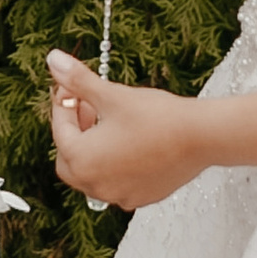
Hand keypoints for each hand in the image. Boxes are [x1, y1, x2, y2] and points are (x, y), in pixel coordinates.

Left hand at [47, 50, 209, 209]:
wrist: (203, 137)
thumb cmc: (158, 117)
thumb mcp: (112, 95)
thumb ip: (78, 80)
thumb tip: (54, 60)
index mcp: (81, 160)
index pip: (60, 130)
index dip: (64, 104)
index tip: (71, 87)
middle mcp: (96, 185)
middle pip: (69, 159)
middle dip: (74, 131)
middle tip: (88, 108)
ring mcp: (119, 195)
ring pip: (92, 174)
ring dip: (93, 150)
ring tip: (109, 123)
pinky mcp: (141, 197)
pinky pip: (115, 183)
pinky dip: (113, 166)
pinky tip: (129, 144)